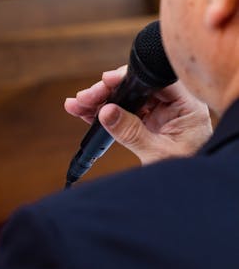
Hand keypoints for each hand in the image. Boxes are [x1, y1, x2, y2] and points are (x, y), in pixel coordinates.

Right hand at [65, 66, 212, 164]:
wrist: (190, 190)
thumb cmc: (186, 169)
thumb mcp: (156, 152)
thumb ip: (131, 132)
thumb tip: (106, 112)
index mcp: (186, 106)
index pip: (155, 81)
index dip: (128, 78)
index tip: (106, 81)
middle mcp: (172, 105)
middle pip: (135, 87)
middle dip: (106, 91)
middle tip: (84, 98)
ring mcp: (158, 113)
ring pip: (125, 99)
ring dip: (100, 101)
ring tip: (77, 105)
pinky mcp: (147, 123)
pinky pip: (122, 112)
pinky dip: (104, 113)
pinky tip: (84, 112)